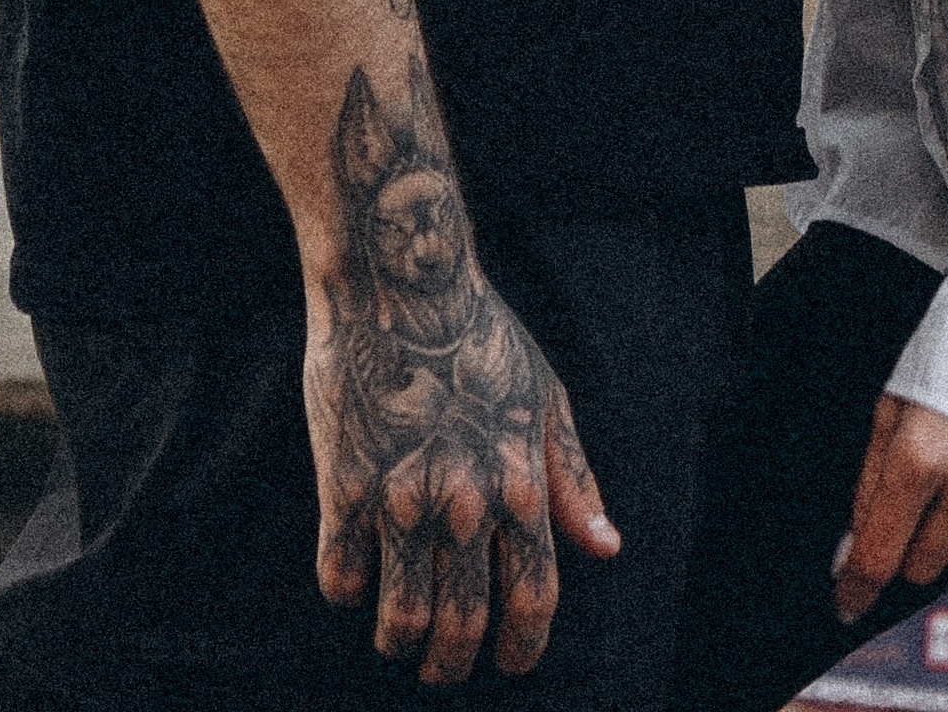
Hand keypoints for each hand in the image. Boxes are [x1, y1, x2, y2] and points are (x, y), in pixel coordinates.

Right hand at [308, 66, 618, 681]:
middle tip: (441, 667)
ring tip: (397, 638)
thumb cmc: (480, 336)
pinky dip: (347, 592)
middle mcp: (465, 502)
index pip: (534, 599)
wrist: (399, 280)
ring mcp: (402, 497)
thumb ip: (574, 479)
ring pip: (400, 616)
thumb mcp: (545, 396)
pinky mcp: (343, 485)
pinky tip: (353, 580)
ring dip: (399, 641)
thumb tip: (607, 548)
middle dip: (452, 663)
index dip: (523, 646)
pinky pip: (340, 574)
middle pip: (464, 625)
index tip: (511, 661)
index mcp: (521, 483)